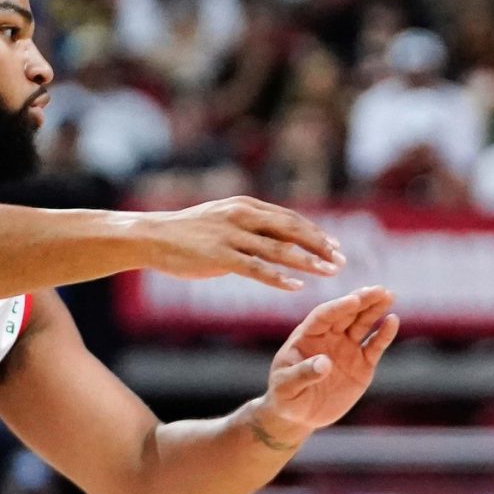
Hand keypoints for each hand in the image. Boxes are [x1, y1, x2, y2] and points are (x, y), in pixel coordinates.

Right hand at [145, 196, 343, 289]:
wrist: (151, 235)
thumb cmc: (189, 231)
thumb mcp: (224, 218)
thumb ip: (250, 225)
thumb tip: (277, 236)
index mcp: (246, 206)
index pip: (290, 219)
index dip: (316, 232)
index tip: (336, 246)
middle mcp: (243, 217)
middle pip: (292, 230)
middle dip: (320, 245)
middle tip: (342, 260)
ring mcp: (231, 236)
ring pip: (279, 249)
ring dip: (308, 261)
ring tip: (330, 272)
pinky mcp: (219, 256)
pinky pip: (256, 268)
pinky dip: (279, 278)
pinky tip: (297, 287)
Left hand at [255, 286, 399, 443]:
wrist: (299, 414)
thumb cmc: (285, 397)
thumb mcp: (286, 387)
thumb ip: (303, 374)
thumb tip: (324, 363)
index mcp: (307, 336)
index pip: (323, 316)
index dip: (338, 307)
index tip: (354, 300)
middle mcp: (329, 337)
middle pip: (347, 313)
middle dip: (362, 300)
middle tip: (379, 289)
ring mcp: (347, 348)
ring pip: (363, 323)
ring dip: (375, 309)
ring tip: (389, 295)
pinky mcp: (362, 363)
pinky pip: (375, 345)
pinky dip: (384, 334)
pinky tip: (393, 320)